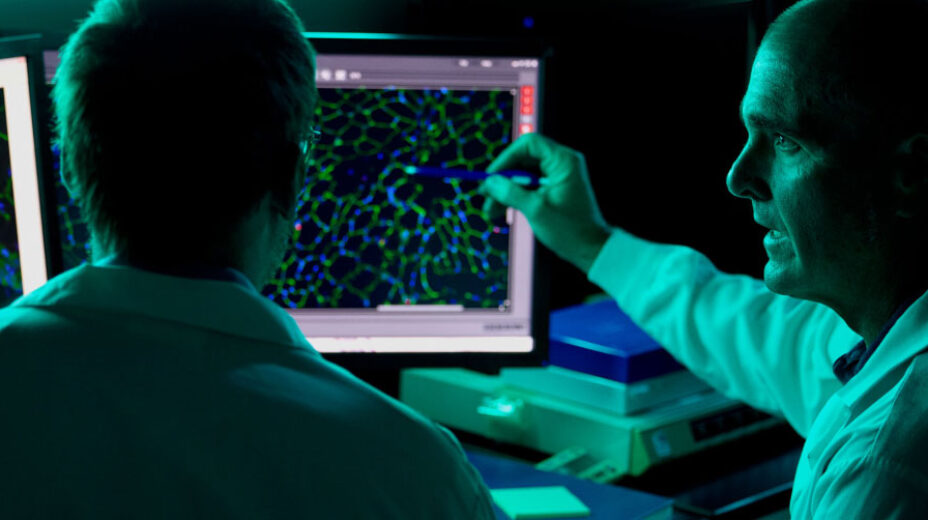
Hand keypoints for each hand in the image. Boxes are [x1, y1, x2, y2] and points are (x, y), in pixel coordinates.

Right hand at [479, 134, 610, 273]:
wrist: (589, 249)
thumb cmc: (569, 229)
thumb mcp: (536, 210)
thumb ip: (511, 193)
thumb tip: (489, 182)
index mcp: (563, 161)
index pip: (529, 145)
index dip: (506, 157)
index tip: (492, 176)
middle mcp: (561, 164)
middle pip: (523, 160)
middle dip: (503, 178)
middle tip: (485, 194)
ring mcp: (557, 177)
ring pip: (523, 175)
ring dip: (506, 191)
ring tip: (490, 209)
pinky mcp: (552, 190)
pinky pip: (529, 187)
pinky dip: (515, 197)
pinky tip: (500, 210)